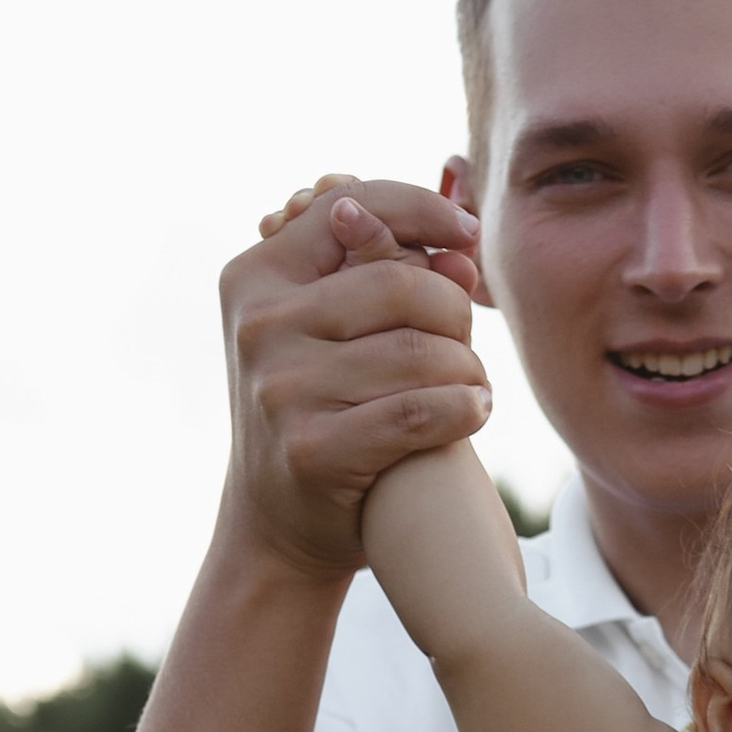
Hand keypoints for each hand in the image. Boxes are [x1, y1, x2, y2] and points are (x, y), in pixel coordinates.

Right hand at [218, 179, 490, 579]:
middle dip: (453, 310)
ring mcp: (282, 388)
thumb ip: (383, 276)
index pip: (349, 207)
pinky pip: (419, 411)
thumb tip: (462, 250)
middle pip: (398, 284)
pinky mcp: (313, 449)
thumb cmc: (322, 410)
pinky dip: (464, 408)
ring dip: (467, 367)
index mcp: (255, 276)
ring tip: (475, 382)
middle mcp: (260, 325)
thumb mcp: (330, 330)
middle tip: (468, 341)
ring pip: (418, 351)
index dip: (420, 209)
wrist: (277, 524)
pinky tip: (476, 410)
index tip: (468, 231)